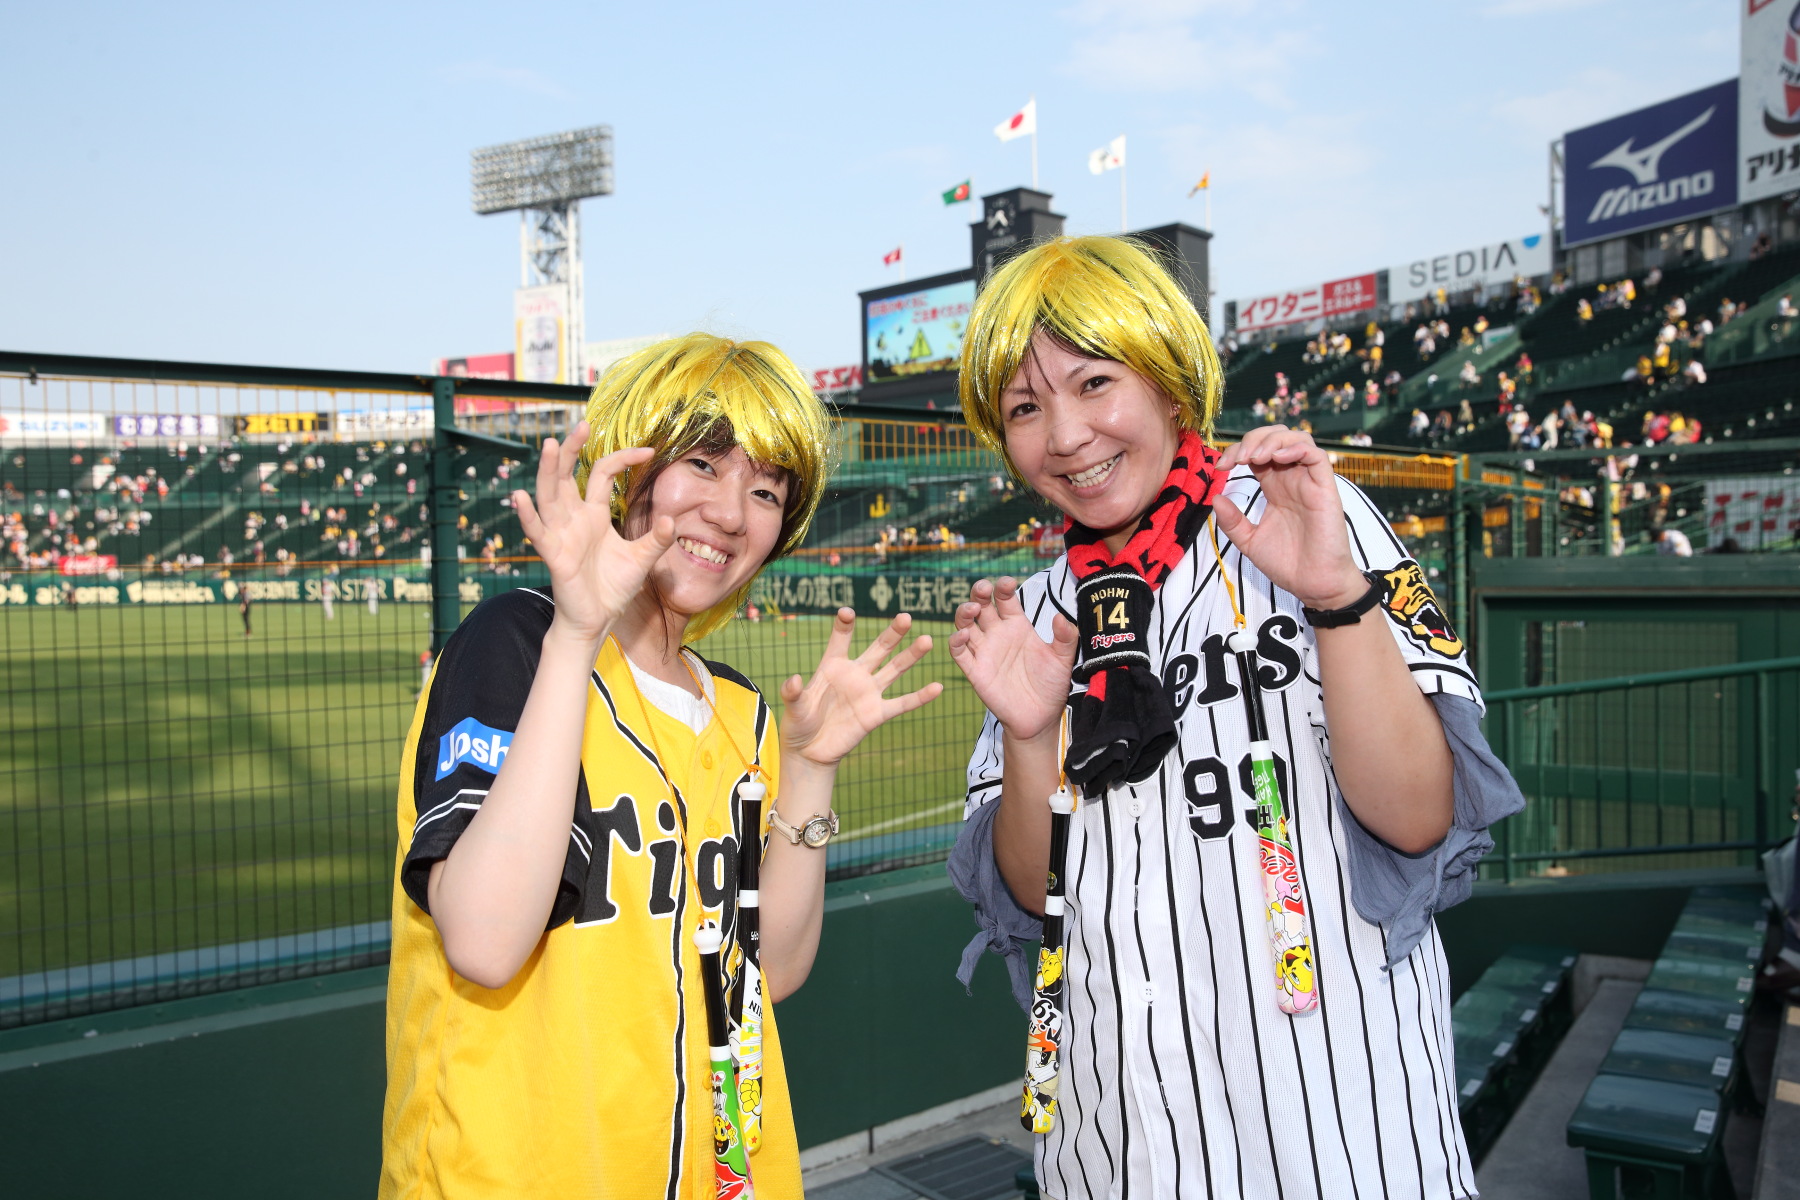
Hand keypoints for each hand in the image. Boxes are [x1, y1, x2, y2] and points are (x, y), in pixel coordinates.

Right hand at [512, 421, 674, 642]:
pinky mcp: (554, 555)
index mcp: (594, 515)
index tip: (648, 451)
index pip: (603, 474)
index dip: (622, 458)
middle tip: (582, 425)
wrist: (597, 620)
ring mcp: (562, 535)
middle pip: (568, 476)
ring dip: (549, 471)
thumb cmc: (613, 588)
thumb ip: (656, 540)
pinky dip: (528, 516)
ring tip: (551, 446)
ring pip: (549, 496)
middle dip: (572, 450)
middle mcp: (574, 519)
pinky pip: (537, 532)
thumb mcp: (641, 559)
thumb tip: (671, 520)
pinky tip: (520, 497)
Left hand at [780, 609, 941, 768]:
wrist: (810, 751)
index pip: (840, 640)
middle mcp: (855, 675)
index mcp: (832, 666)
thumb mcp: (793, 707)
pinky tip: (937, 687)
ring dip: (910, 656)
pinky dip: (920, 697)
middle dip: (892, 633)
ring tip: (927, 640)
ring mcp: (868, 693)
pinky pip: (902, 703)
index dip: (844, 626)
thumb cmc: (799, 724)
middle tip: (906, 617)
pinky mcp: (877, 714)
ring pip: (894, 670)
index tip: (847, 613)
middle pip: (878, 649)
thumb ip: (793, 693)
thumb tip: (794, 679)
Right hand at [948, 577, 1076, 742]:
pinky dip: (956, 641)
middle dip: (978, 593)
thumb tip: (1061, 617)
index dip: (1003, 588)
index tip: (1007, 583)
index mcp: (1017, 625)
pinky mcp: (975, 670)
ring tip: (971, 608)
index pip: (1005, 599)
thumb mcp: (1063, 659)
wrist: (1040, 717)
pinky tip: (962, 635)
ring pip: (965, 624)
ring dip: (964, 612)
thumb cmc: (1051, 685)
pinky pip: (959, 653)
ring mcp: (984, 651)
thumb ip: (1065, 638)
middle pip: (981, 605)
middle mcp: (997, 634)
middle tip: (982, 588)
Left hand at [1214, 426, 1365, 609]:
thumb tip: (1216, 498)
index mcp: (1274, 487)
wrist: (1312, 584)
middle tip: (1236, 459)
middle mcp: (1292, 479)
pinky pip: (1316, 455)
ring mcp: (1309, 482)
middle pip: (1276, 437)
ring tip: (1253, 457)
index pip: (1257, 452)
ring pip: (1297, 438)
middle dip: (1252, 439)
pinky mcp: (1324, 488)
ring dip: (1271, 440)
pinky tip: (1276, 459)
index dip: (1237, 451)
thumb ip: (1232, 521)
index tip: (1221, 467)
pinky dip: (1295, 448)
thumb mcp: (1249, 541)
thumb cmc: (1287, 563)